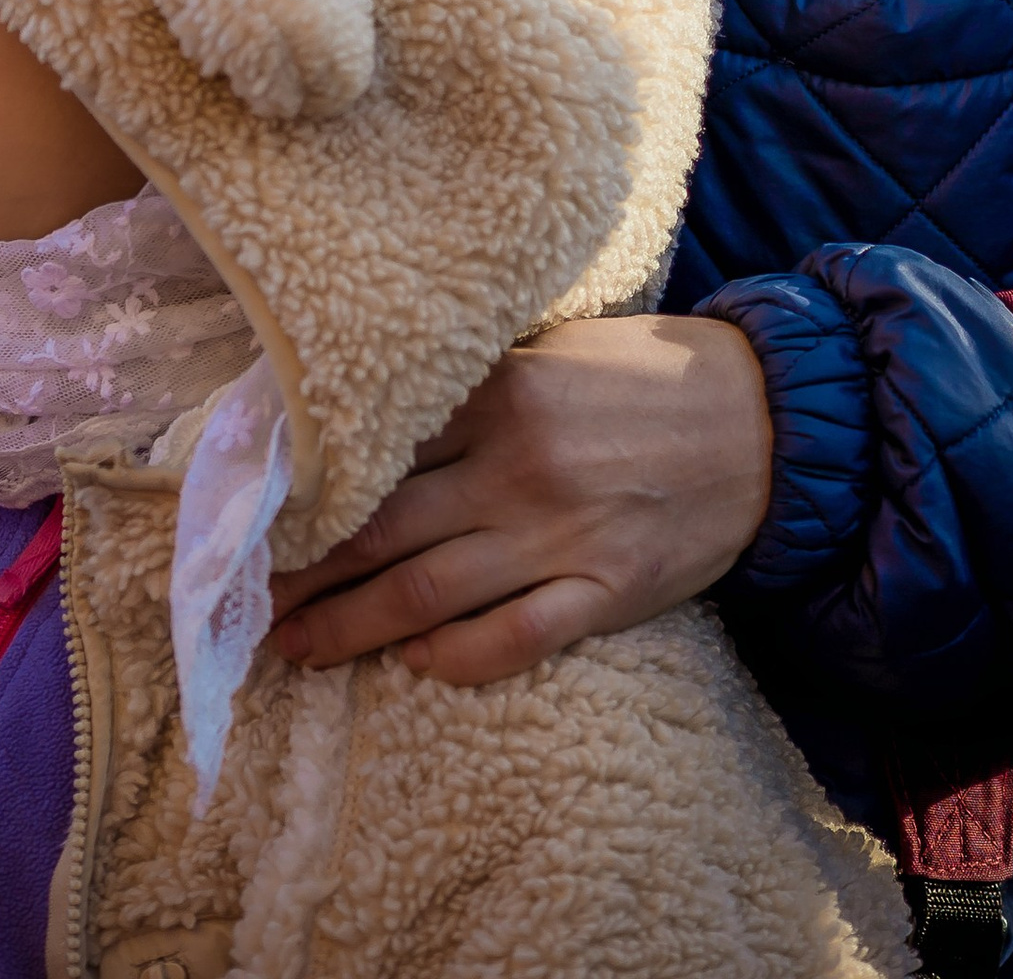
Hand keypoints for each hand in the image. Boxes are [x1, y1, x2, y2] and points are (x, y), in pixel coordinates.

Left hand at [267, 311, 771, 686]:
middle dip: (308, 573)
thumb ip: (475, 381)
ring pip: (430, 593)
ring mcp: (562, 534)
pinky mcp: (606, 591)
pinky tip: (413, 664)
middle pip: (385, 530)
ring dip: (353, 627)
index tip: (254, 518)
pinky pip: (514, 637)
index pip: (381, 447)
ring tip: (296, 649)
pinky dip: (456, 656)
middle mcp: (519, 464)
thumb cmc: (647, 377)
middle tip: (247, 603)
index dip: (310, 489)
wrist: (764, 420)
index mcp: (502, 391)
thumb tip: (377, 412)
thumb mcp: (555, 348)